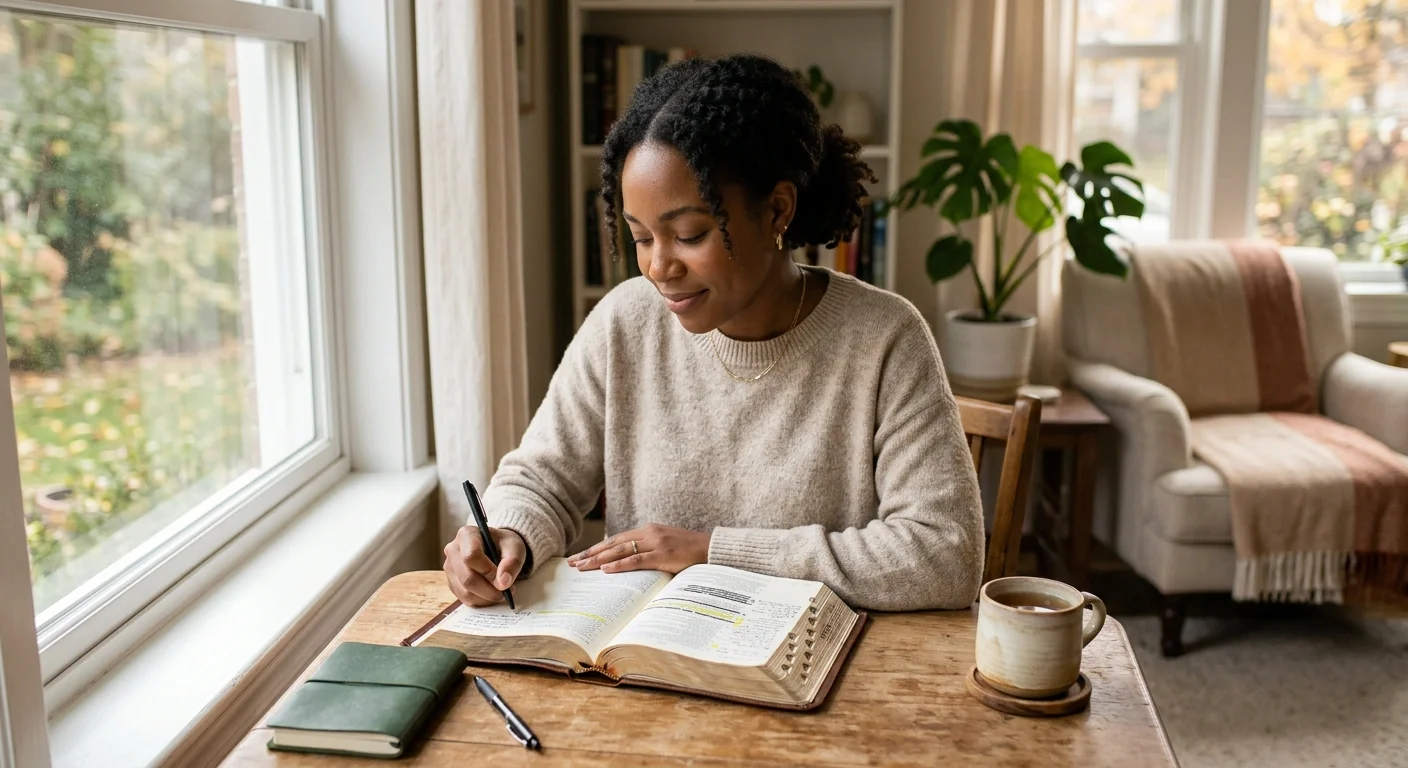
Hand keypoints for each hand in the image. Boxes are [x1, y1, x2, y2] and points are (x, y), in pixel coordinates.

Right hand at [443, 525, 527, 606]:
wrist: (497, 548)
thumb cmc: (504, 545)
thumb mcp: (515, 547)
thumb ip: (512, 562)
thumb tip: (503, 583)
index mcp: (466, 534)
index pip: (471, 556)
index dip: (488, 572)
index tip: (504, 581)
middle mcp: (453, 550)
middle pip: (467, 578)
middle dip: (490, 590)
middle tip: (507, 592)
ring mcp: (449, 568)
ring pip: (465, 592)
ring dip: (487, 597)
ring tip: (502, 592)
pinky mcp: (451, 582)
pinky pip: (464, 598)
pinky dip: (481, 601)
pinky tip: (491, 594)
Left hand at [567, 523, 710, 574]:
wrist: (712, 549)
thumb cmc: (690, 551)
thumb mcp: (666, 546)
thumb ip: (648, 551)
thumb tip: (628, 563)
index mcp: (648, 530)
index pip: (616, 539)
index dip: (597, 548)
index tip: (581, 556)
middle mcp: (648, 533)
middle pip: (613, 543)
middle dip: (591, 553)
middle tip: (572, 562)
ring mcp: (655, 543)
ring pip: (620, 551)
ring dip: (599, 560)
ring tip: (582, 566)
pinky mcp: (663, 554)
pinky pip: (636, 560)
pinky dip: (619, 564)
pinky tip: (606, 569)